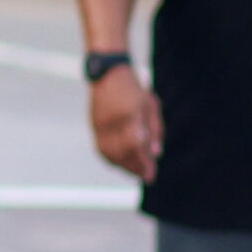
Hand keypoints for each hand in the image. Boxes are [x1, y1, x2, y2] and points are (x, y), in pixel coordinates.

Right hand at [89, 65, 161, 181]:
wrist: (108, 74)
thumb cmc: (134, 89)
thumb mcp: (151, 106)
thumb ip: (155, 130)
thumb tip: (156, 154)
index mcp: (130, 114)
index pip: (136, 145)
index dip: (143, 163)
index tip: (152, 175)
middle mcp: (113, 121)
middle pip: (123, 153)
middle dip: (135, 168)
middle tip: (146, 177)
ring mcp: (101, 125)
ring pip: (110, 154)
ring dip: (123, 166)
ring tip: (135, 172)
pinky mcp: (94, 126)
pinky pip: (102, 149)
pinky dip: (112, 160)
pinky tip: (122, 163)